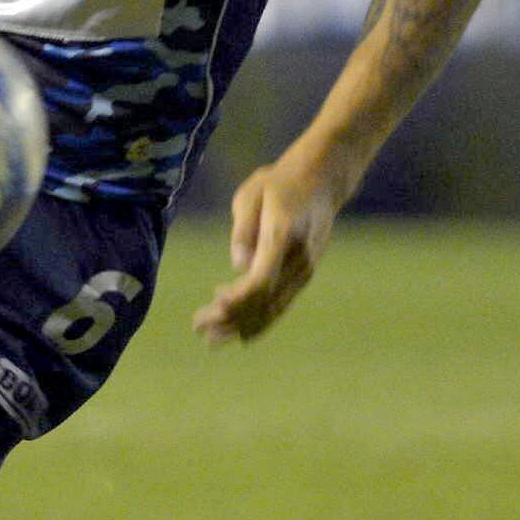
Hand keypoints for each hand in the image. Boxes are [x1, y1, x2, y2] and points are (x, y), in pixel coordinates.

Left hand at [191, 152, 346, 346]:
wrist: (320, 181)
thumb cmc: (277, 183)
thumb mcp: (251, 195)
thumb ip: (243, 230)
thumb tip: (236, 265)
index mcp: (284, 237)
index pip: (262, 280)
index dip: (238, 298)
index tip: (213, 303)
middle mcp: (299, 259)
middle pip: (265, 300)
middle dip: (231, 319)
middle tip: (198, 328)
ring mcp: (305, 269)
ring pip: (274, 307)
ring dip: (242, 325)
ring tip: (211, 338)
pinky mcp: (304, 273)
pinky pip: (281, 302)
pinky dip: (259, 318)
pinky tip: (240, 331)